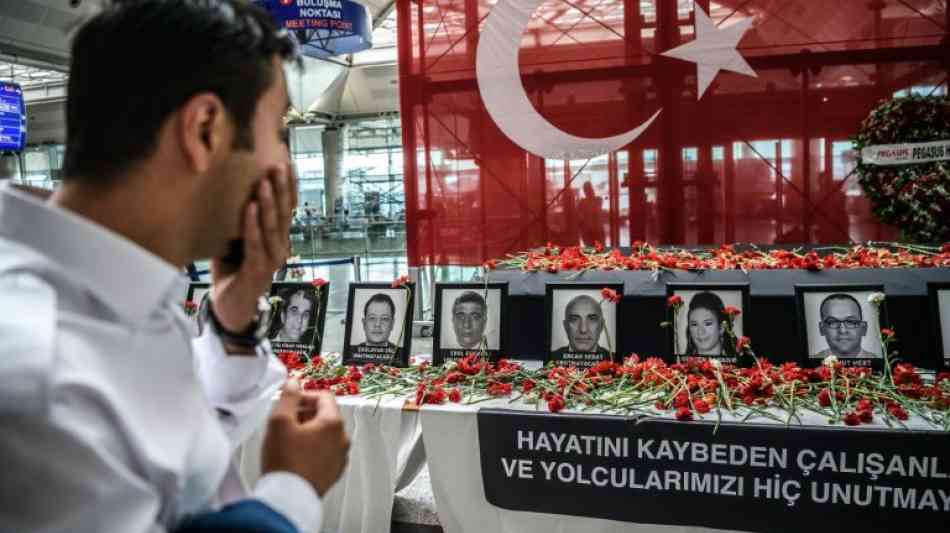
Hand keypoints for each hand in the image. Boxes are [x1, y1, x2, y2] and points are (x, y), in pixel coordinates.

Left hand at [211, 163, 297, 330]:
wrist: (230, 307)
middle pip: (284, 213)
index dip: (289, 186)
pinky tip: (248, 208)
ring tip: (263, 182)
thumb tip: (227, 187)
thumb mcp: (236, 240)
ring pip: (272, 227)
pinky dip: (252, 225)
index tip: (287, 163)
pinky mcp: (258, 271)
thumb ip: (238, 220)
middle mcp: (280, 247)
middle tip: (278, 165)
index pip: (287, 208)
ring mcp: (272, 260)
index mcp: (278, 238)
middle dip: (281, 188)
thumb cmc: (232, 270)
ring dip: (267, 203)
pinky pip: (255, 244)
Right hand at [261, 380, 349, 496]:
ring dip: (308, 431)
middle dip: (305, 413)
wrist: (289, 497)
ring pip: (325, 434)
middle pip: (325, 415)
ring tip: (288, 439)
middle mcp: (341, 439)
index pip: (324, 396)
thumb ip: (289, 397)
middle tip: (286, 420)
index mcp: (333, 423)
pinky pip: (324, 452)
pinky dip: (312, 448)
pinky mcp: (333, 472)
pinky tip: (295, 455)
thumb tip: (294, 383)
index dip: (304, 395)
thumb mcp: (280, 421)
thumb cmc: (286, 462)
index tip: (291, 401)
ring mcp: (339, 457)